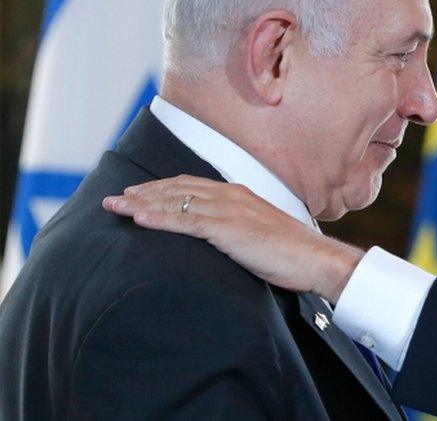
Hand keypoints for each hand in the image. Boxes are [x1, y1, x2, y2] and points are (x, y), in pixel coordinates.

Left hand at [102, 175, 362, 302]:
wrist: (314, 258)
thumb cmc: (292, 252)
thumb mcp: (260, 233)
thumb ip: (238, 228)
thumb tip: (222, 237)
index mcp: (239, 195)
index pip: (192, 185)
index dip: (162, 188)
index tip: (138, 193)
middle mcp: (231, 196)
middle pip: (178, 189)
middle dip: (143, 192)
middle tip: (114, 198)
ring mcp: (229, 210)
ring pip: (176, 202)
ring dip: (142, 203)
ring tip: (116, 206)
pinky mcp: (228, 229)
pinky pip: (186, 221)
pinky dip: (159, 218)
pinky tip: (139, 219)